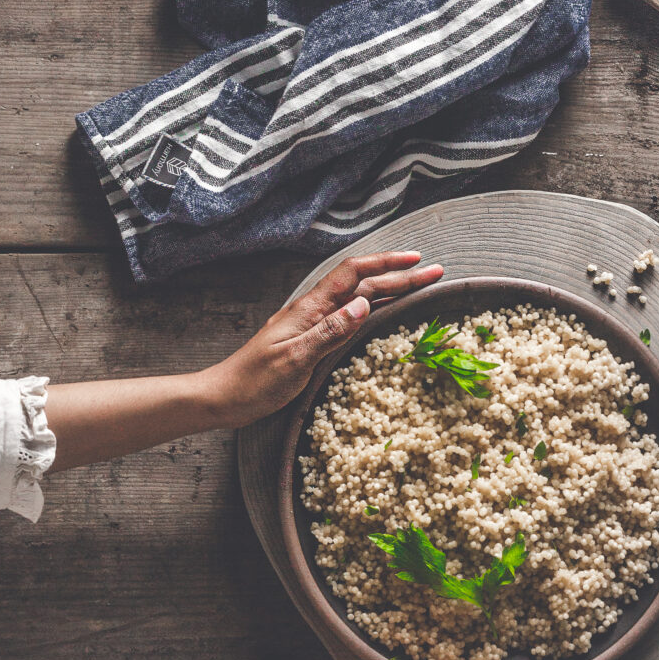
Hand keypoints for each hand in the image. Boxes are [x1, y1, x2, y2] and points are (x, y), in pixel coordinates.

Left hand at [201, 252, 443, 428]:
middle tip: (434, 272)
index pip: (354, 274)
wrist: (223, 397)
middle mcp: (312, 310)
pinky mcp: (309, 338)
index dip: (387, 264)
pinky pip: (347, 316)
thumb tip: (363, 304)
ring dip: (388, 288)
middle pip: (361, 283)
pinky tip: (381, 310)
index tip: (418, 262)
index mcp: (309, 309)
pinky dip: (371, 308)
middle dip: (399, 275)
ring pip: (356, 297)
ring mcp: (310, 323)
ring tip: (417, 285)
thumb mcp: (295, 359)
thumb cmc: (255, 382)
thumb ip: (330, 331)